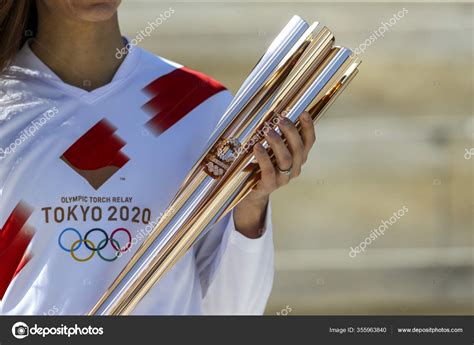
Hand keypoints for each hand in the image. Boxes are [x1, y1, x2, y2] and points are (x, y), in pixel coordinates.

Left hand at [233, 111, 315, 237]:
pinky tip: (257, 147)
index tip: (304, 113)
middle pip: (299, 148)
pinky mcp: (270, 185)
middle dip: (291, 132)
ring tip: (267, 131)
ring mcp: (283, 178)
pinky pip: (269, 171)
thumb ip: (276, 134)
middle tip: (280, 119)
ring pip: (286, 159)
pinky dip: (264, 158)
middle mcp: (295, 167)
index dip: (308, 127)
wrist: (252, 191)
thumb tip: (272, 112)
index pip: (309, 141)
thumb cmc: (262, 164)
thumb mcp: (272, 149)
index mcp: (299, 157)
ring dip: (278, 143)